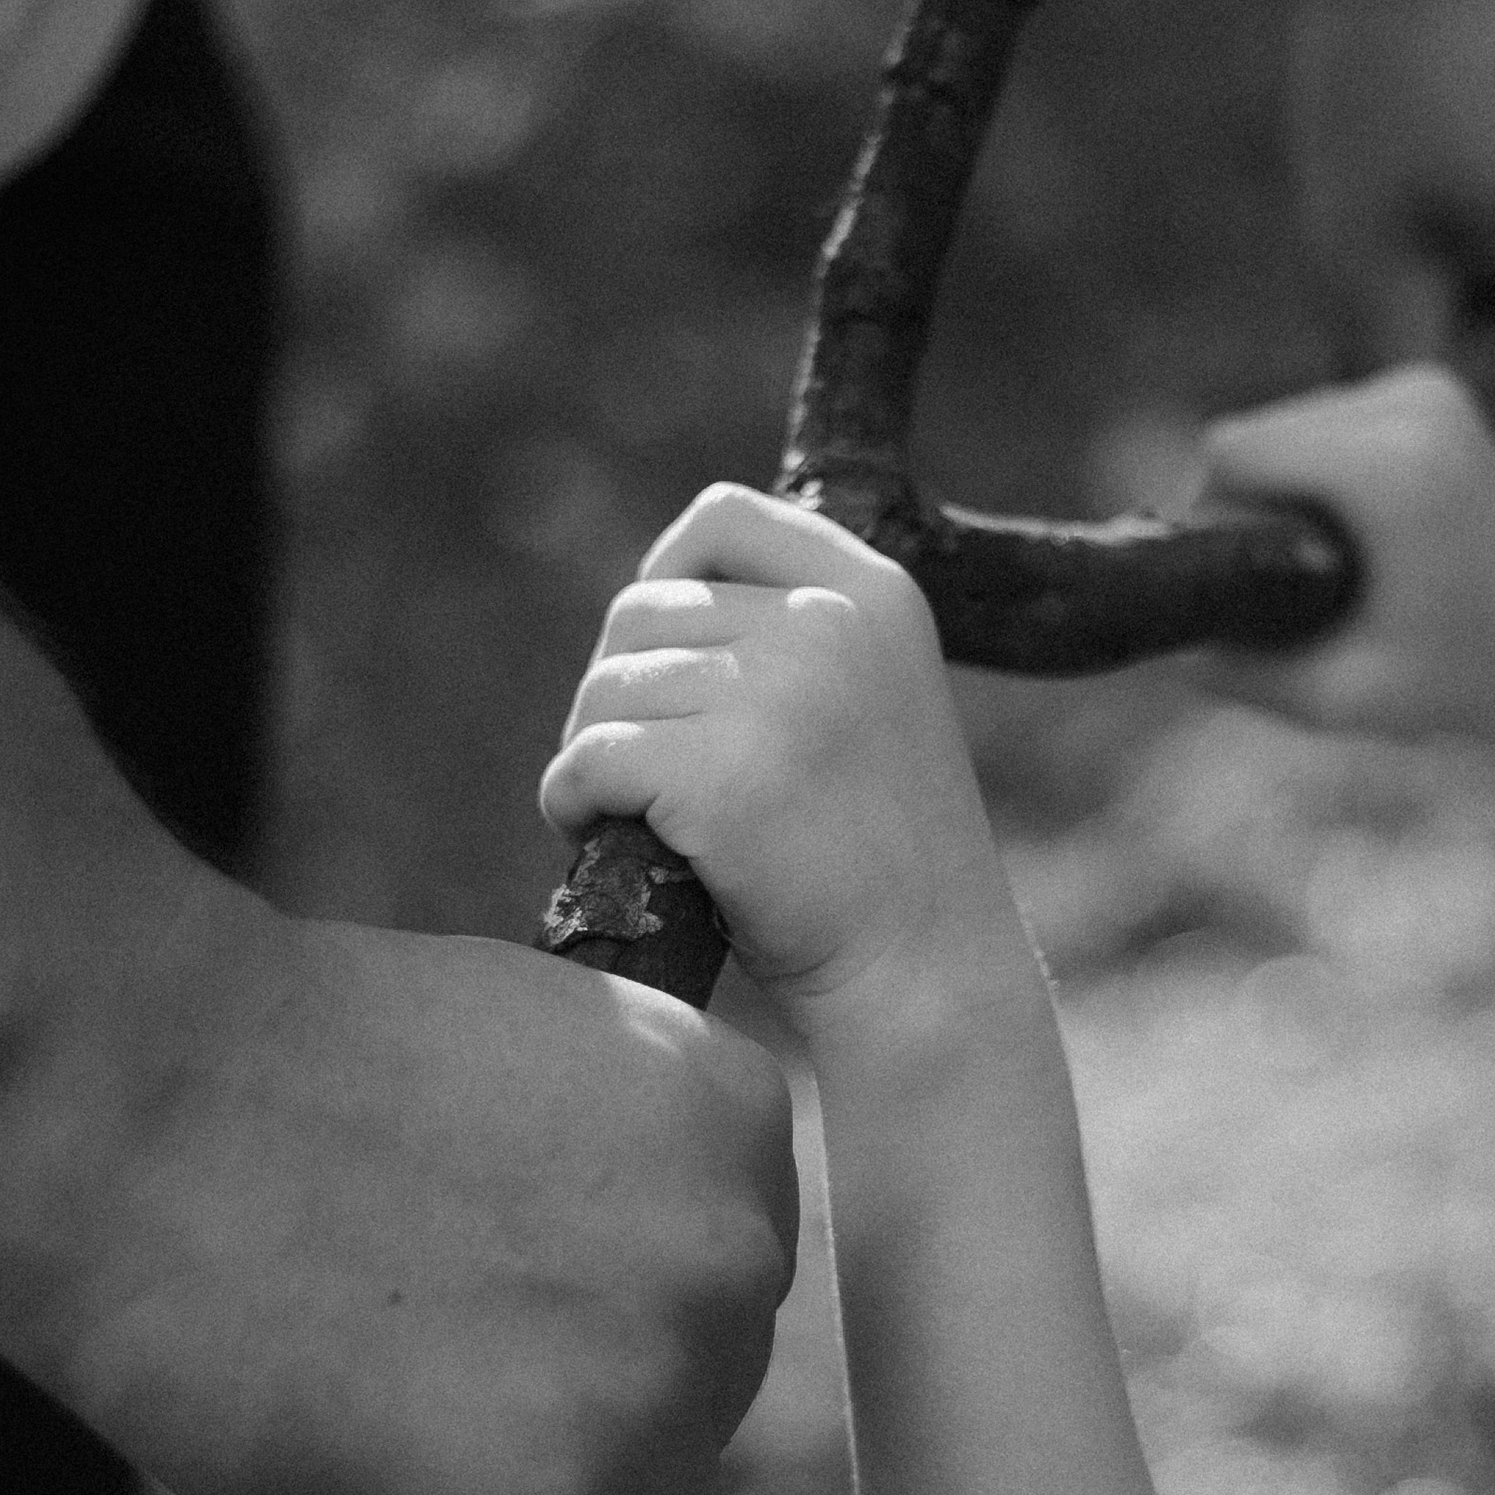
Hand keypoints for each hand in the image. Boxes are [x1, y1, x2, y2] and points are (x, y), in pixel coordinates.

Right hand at [33, 900, 797, 1494]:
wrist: (110, 1086)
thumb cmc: (255, 1057)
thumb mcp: (508, 1067)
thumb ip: (597, 1186)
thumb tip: (605, 1346)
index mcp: (731, 1118)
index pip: (725, 1298)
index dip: (616, 1350)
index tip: (515, 1372)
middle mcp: (732, 1258)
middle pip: (699, 1430)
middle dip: (587, 1449)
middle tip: (425, 1439)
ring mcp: (649, 1400)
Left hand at [538, 486, 1034, 1057]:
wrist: (925, 975)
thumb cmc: (879, 857)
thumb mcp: (869, 702)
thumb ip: (791, 637)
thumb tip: (639, 612)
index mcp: (874, 594)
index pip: (723, 519)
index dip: (665, 577)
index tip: (663, 659)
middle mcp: (828, 625)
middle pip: (643, 610)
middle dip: (620, 689)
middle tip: (635, 770)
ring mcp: (777, 695)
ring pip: (606, 687)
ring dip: (591, 751)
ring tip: (623, 813)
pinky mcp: (720, 775)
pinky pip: (588, 759)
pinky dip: (570, 801)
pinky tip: (596, 839)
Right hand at [1196, 366, 1494, 766]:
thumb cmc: (1449, 686)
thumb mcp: (1334, 697)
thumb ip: (1239, 673)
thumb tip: (1162, 648)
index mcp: (1392, 468)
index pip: (1236, 448)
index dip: (1209, 510)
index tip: (1230, 573)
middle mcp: (1416, 408)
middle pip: (1259, 427)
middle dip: (1247, 496)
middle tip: (1278, 577)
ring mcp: (1431, 390)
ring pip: (1290, 416)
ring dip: (1284, 480)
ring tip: (1322, 558)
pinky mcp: (1436, 390)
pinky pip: (1330, 412)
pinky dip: (1320, 461)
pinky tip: (1350, 525)